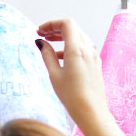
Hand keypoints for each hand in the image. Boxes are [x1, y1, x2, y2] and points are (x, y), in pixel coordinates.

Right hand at [35, 18, 124, 135]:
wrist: (91, 111)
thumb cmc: (72, 96)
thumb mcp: (54, 75)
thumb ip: (47, 55)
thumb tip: (41, 43)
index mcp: (77, 50)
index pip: (66, 24)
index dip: (52, 24)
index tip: (40, 31)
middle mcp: (88, 49)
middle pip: (73, 28)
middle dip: (56, 29)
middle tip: (42, 34)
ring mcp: (93, 56)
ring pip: (78, 37)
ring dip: (63, 37)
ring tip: (49, 44)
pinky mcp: (95, 63)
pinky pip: (83, 47)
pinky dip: (70, 46)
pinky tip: (60, 56)